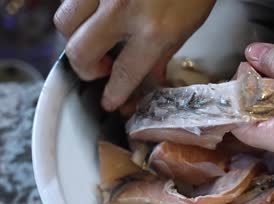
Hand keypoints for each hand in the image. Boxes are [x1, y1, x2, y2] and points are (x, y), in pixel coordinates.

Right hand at [54, 0, 214, 110]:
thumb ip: (163, 53)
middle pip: (79, 51)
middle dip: (86, 69)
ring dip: (76, 38)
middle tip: (101, 69)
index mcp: (153, 31)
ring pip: (64, 21)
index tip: (108, 101)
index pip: (124, 73)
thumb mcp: (188, 25)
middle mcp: (122, 10)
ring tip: (96, 39)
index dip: (114, 93)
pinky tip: (97, 15)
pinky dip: (79, 12)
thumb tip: (150, 78)